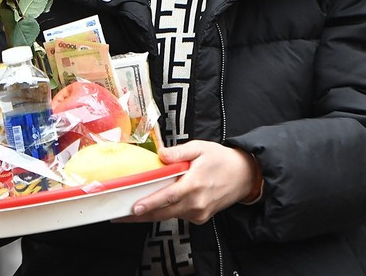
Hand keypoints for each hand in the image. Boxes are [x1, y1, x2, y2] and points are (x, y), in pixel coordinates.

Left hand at [116, 141, 258, 224]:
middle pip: (164, 212)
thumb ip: (179, 152)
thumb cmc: (222, 159)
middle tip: (120, 216)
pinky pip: (179, 216)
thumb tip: (161, 154)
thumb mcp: (201, 148)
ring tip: (132, 212)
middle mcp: (196, 202)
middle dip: (141, 215)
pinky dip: (166, 212)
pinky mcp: (200, 218)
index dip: (150, 204)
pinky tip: (156, 206)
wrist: (244, 176)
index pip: (168, 197)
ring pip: (170, 216)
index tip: (134, 208)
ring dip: (151, 214)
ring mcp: (199, 213)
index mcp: (195, 184)